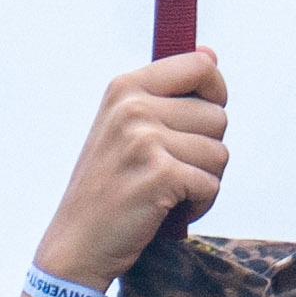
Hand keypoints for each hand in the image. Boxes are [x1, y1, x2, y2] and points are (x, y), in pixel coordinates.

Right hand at [41, 53, 228, 288]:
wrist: (76, 243)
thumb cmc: (108, 186)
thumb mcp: (125, 126)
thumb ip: (166, 93)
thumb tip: (210, 53)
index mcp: (125, 87)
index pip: (200, 66)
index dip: (215, 94)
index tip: (199, 120)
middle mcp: (132, 107)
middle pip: (218, 116)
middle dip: (206, 151)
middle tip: (171, 170)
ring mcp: (144, 140)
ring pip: (219, 153)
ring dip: (203, 180)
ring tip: (167, 191)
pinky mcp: (160, 175)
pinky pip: (211, 184)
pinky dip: (198, 205)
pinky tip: (167, 209)